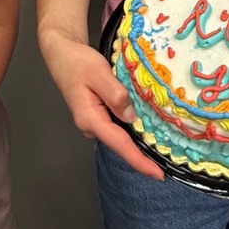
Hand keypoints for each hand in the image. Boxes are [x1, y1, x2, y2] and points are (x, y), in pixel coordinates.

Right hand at [42, 33, 164, 180]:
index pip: (119, 145)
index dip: (139, 161)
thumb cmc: (78, 62)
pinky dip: (130, 127)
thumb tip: (131, 117)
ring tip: (160, 148)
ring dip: (138, 140)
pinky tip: (145, 124)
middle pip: (121, 145)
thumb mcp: (99, 73)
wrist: (62, 54)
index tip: (157, 174)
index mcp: (90, 119)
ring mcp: (94, 122)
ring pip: (120, 135)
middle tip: (166, 163)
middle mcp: (91, 126)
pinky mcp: (97, 115)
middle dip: (142, 155)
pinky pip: (117, 125)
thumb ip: (116, 95)